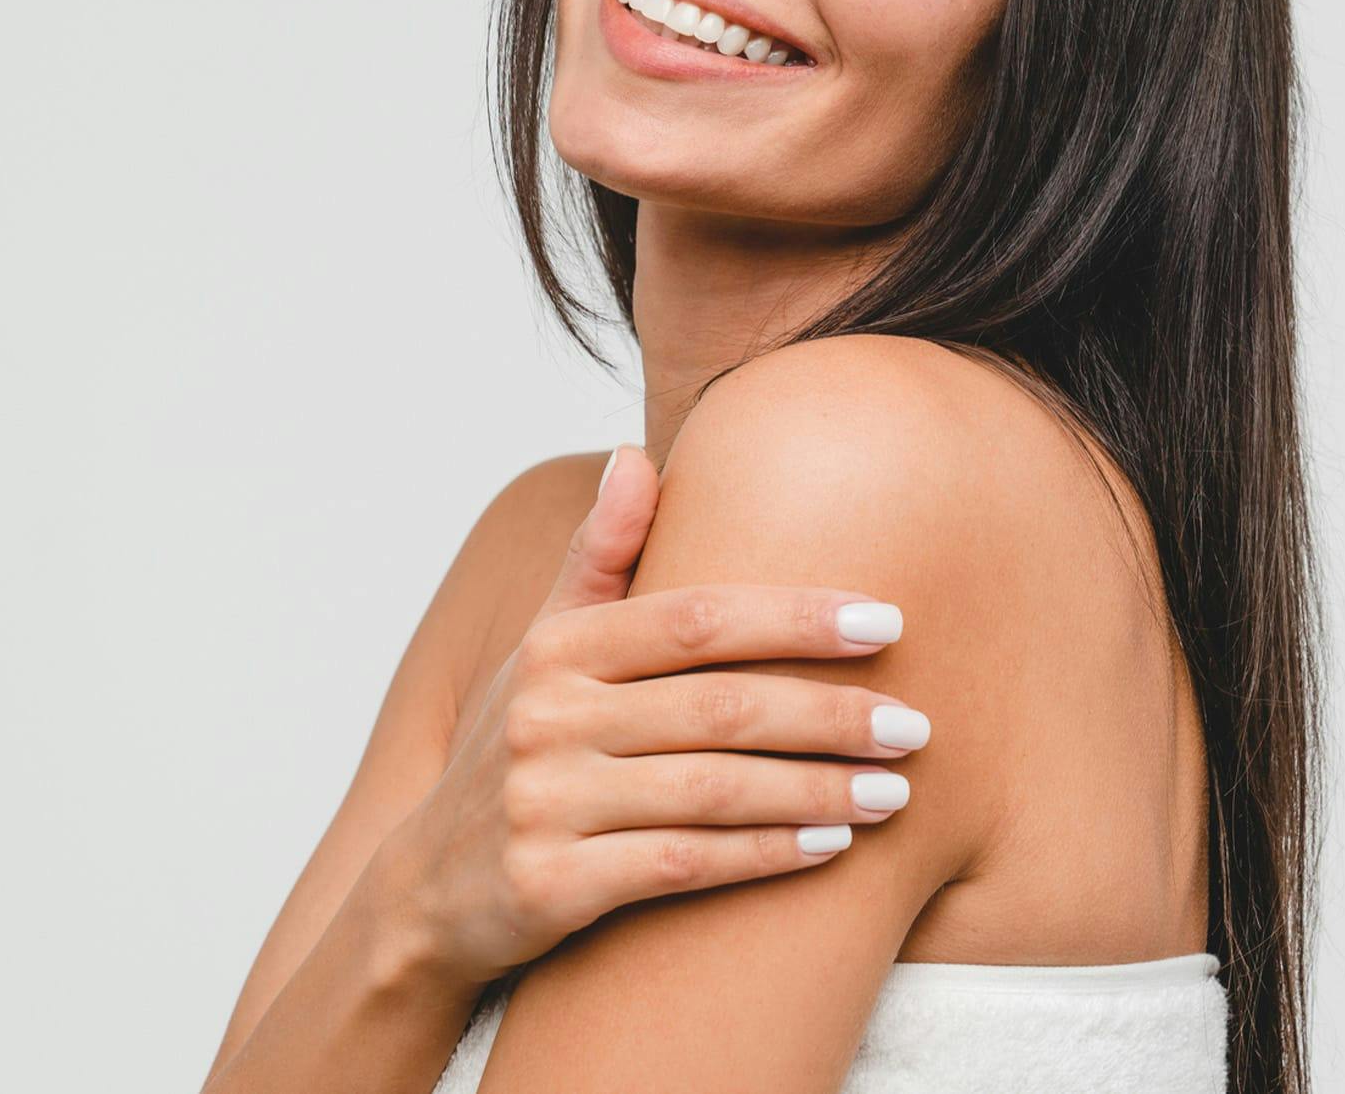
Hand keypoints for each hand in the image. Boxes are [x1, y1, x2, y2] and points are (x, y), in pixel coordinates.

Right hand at [379, 445, 930, 987]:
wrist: (426, 891)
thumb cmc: (518, 746)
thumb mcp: (544, 645)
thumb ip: (600, 555)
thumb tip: (637, 453)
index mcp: (559, 647)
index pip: (698, 618)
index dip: (797, 616)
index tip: (887, 622)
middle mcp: (548, 715)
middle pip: (720, 706)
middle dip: (831, 715)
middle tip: (917, 725)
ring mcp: (544, 802)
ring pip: (713, 791)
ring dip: (817, 791)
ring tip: (896, 792)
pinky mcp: (549, 887)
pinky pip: (682, 866)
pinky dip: (764, 856)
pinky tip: (830, 850)